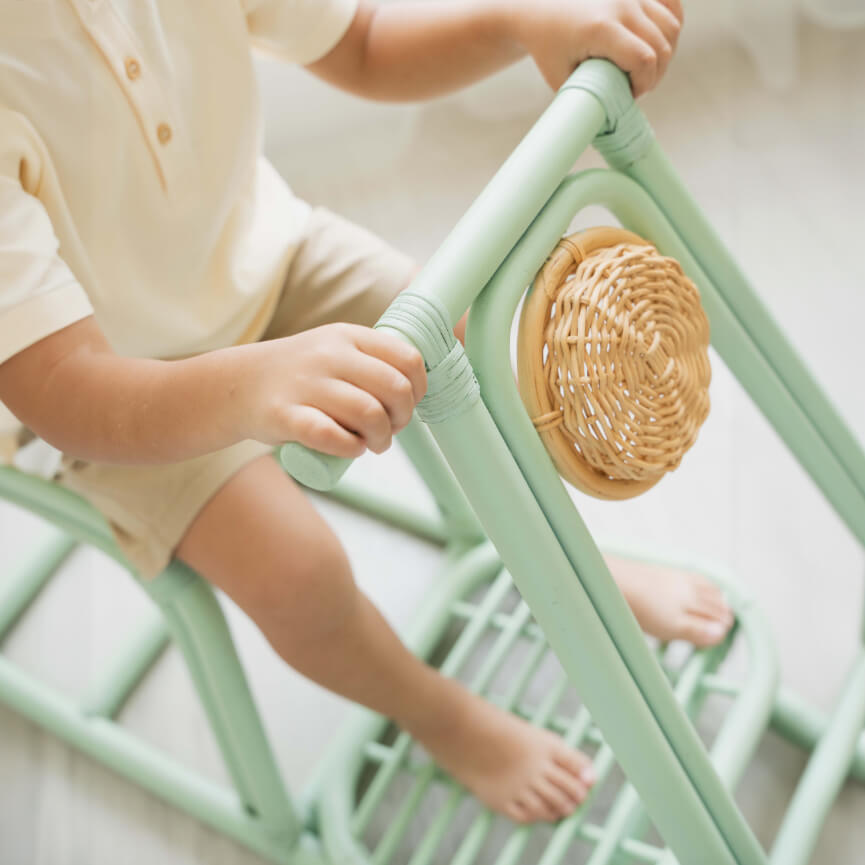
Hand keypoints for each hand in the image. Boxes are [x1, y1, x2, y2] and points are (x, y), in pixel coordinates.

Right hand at [242, 323, 426, 457]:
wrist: (238, 385)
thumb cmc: (300, 375)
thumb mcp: (335, 349)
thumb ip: (371, 361)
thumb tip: (416, 390)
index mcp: (348, 336)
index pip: (407, 359)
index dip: (418, 388)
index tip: (408, 404)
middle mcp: (329, 355)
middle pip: (395, 388)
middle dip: (403, 417)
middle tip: (392, 429)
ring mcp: (306, 384)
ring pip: (370, 413)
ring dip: (381, 437)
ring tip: (373, 444)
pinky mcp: (285, 415)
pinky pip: (331, 435)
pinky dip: (350, 447)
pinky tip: (351, 448)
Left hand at [509, 0, 682, 97]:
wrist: (539, 8)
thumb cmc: (549, 48)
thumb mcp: (562, 80)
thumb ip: (588, 98)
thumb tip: (608, 129)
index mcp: (600, 28)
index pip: (643, 60)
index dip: (644, 85)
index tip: (630, 96)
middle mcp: (621, 4)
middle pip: (662, 46)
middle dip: (655, 75)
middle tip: (636, 88)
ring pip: (672, 27)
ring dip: (665, 55)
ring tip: (645, 70)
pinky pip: (672, 6)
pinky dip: (671, 27)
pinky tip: (657, 43)